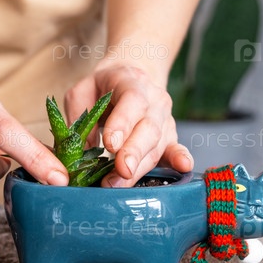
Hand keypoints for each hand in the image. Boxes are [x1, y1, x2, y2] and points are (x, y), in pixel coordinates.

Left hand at [64, 62, 192, 186]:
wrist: (129, 78)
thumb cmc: (101, 88)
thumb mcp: (82, 94)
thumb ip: (80, 119)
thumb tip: (82, 152)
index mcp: (131, 82)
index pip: (132, 100)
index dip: (123, 123)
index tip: (110, 144)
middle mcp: (154, 100)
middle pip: (149, 128)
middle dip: (134, 152)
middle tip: (120, 170)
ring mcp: (165, 119)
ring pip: (157, 145)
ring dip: (139, 167)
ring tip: (119, 184)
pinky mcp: (169, 137)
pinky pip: (175, 149)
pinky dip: (179, 159)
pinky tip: (182, 167)